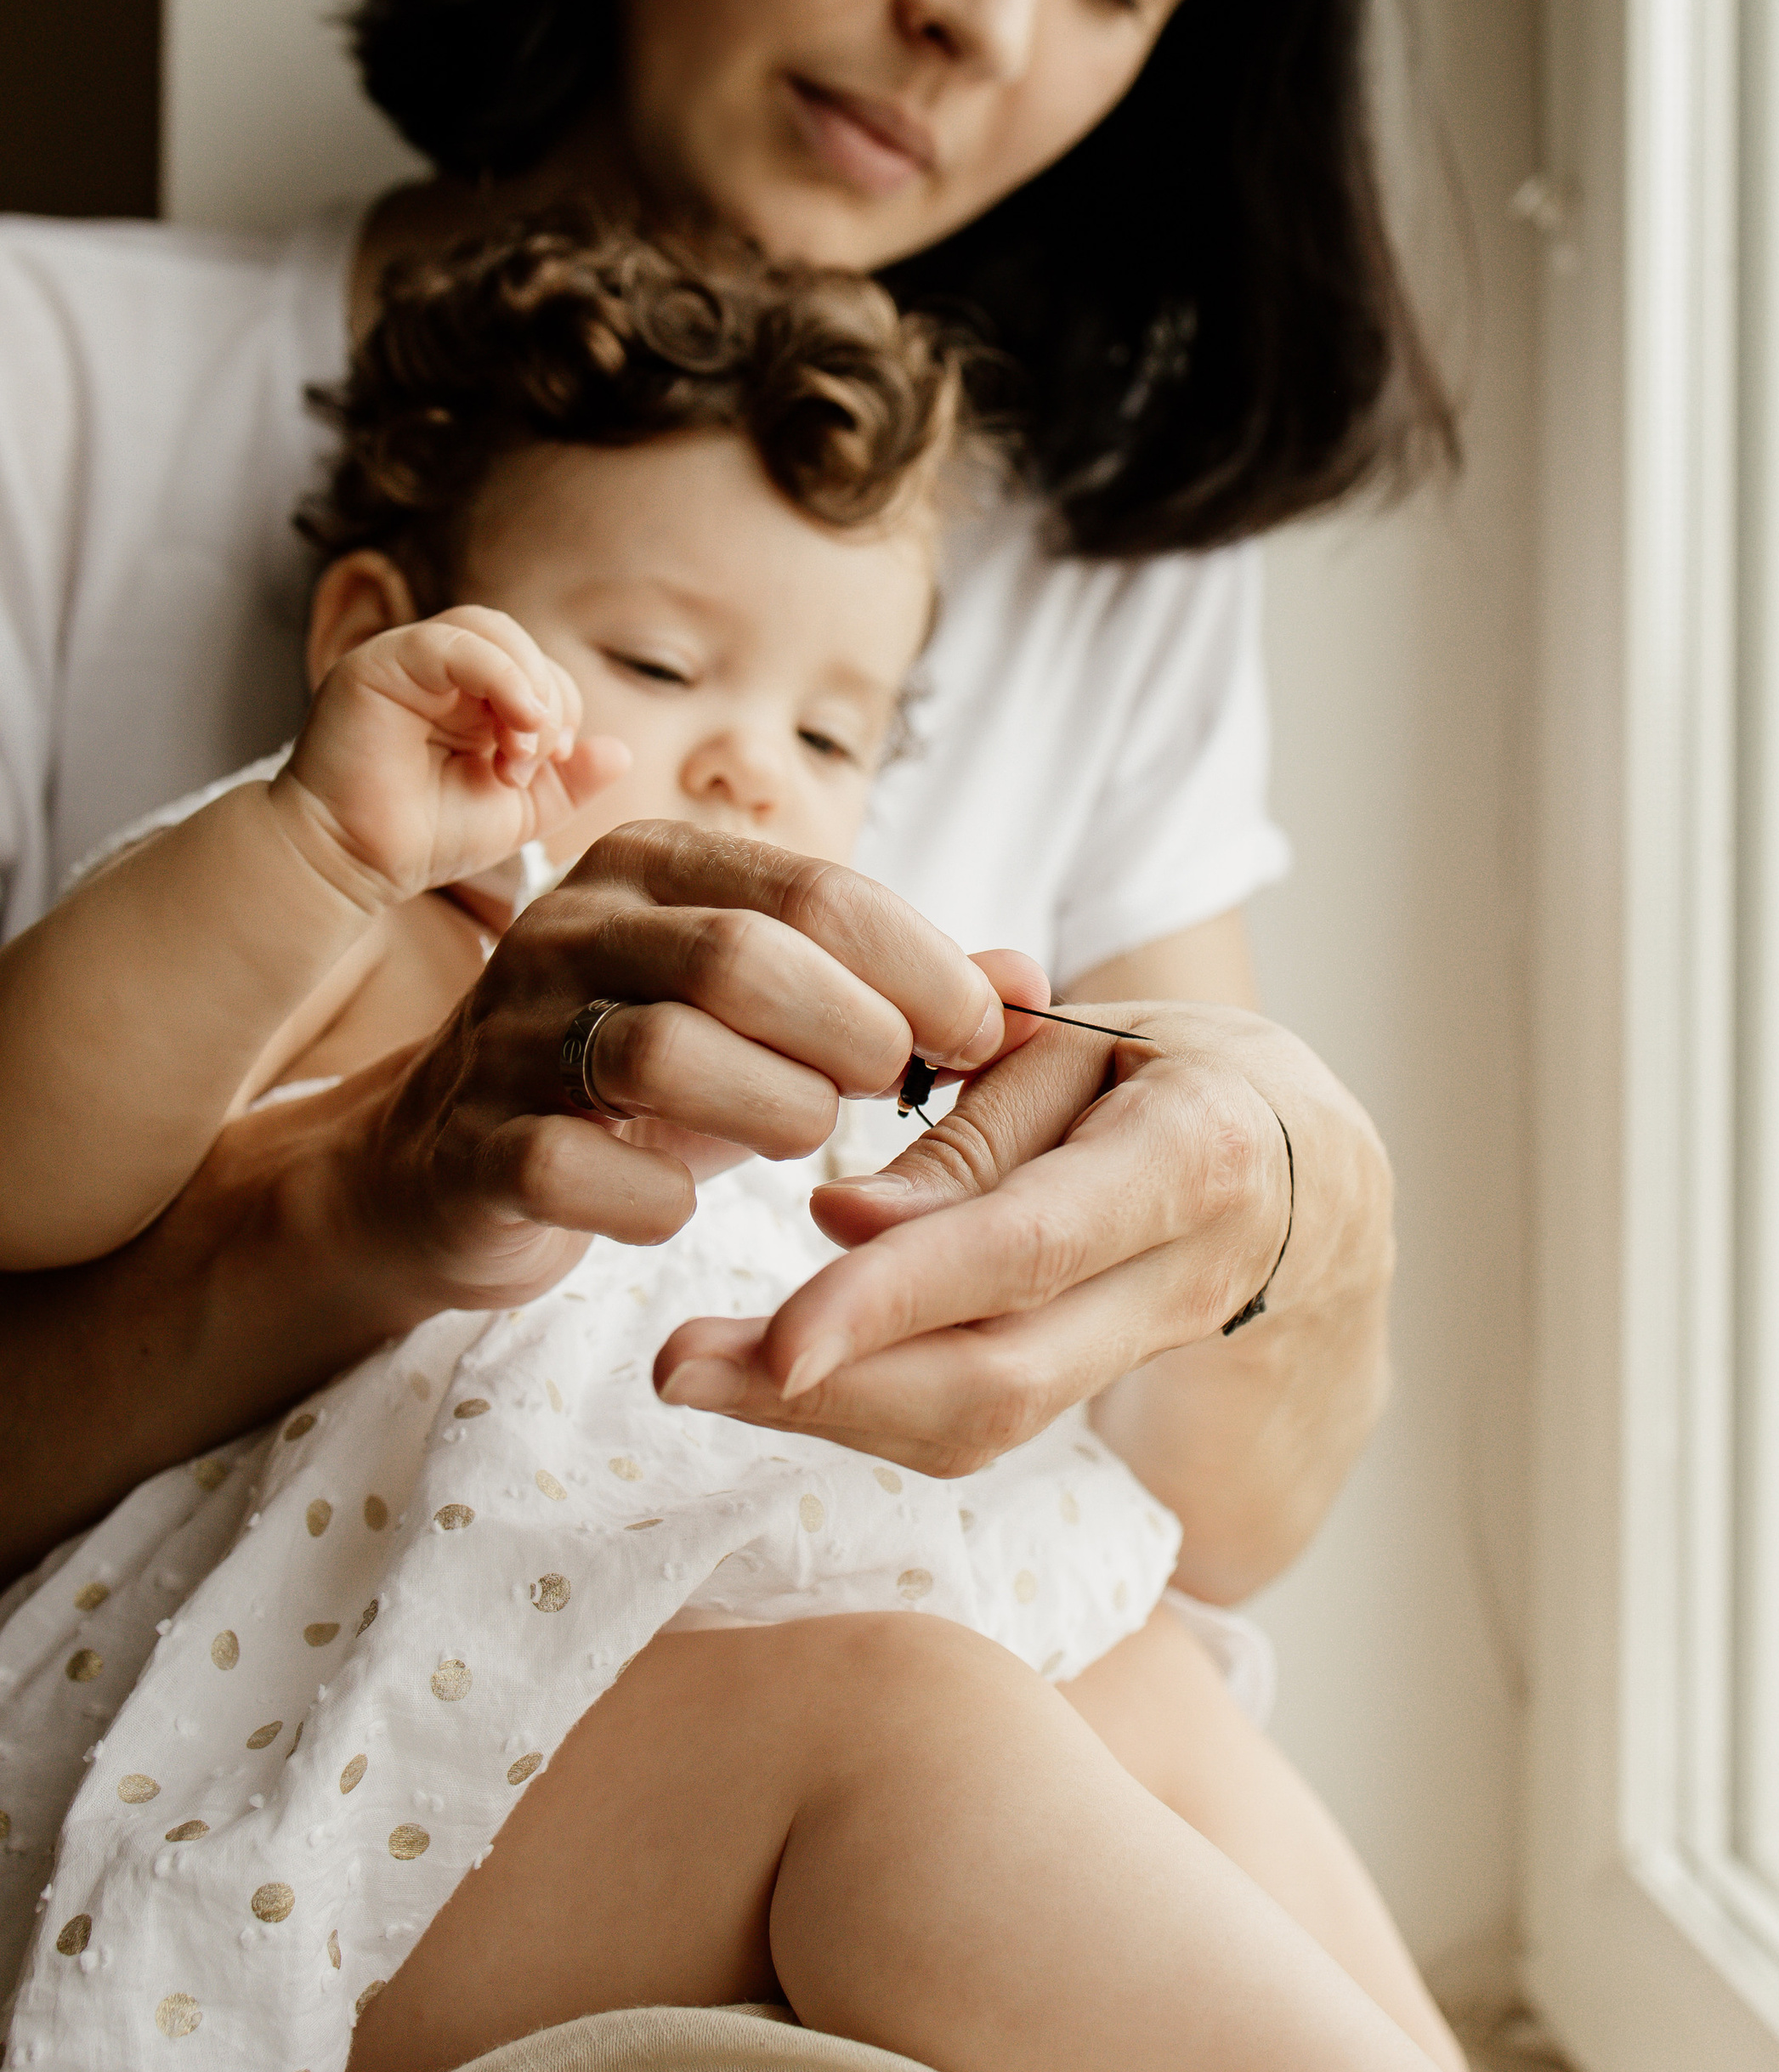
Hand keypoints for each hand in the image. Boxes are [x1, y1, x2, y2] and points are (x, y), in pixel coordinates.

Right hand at [274, 607, 629, 905]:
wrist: (354, 863)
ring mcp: (406, 658)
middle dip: (547, 697)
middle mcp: (436, 667)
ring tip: (521, 750)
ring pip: (488, 629)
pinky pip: (451, 643)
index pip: (536, 667)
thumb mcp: (519, 810)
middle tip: (534, 762)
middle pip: (517, 640)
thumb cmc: (425, 836)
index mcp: (468, 692)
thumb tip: (622, 751)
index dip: (559, 709)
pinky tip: (515, 724)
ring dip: (526, 686)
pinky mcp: (379, 664)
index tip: (548, 767)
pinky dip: (499, 675)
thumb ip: (570, 781)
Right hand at [327, 822, 1008, 1321]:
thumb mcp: (771, 1017)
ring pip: (662, 1052)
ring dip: (772, 1111)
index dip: (923, 968)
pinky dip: (654, 1201)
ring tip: (803, 1137)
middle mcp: (573, 926)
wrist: (453, 1167)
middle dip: (851, 1034)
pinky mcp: (470, 1145)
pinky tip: (681, 1206)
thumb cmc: (647, 1082)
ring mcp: (507, 1034)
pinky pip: (575, 1168)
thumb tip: (1032, 981)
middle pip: (743, 957)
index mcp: (655, 866)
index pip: (819, 889)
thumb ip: (897, 989)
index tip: (981, 1035)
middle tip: (890, 1090)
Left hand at [650, 986, 1294, 1478]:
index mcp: (1191, 1154)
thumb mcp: (1089, 1046)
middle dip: (829, 1389)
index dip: (900, 1299)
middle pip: (999, 1375)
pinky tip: (771, 1378)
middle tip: (674, 1366)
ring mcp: (1152, 1355)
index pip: (1029, 1246)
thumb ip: (971, 1127)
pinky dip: (871, 1407)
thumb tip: (836, 1218)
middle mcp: (1186, 1278)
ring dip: (827, 1413)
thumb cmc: (1178, 1075)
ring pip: (983, 1422)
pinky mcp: (1106, 1398)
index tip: (775, 1337)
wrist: (1316, 1176)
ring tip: (691, 1373)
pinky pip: (983, 1421)